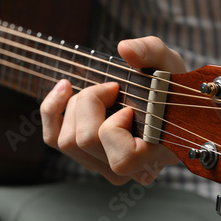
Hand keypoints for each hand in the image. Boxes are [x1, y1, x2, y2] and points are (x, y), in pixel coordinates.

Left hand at [40, 36, 185, 184]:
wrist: (161, 98)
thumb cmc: (168, 86)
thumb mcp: (168, 63)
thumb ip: (152, 52)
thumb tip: (125, 49)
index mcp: (154, 156)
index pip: (122, 158)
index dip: (114, 127)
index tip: (128, 106)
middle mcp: (128, 170)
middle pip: (85, 141)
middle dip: (90, 102)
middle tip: (112, 87)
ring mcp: (103, 166)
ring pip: (66, 142)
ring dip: (75, 105)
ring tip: (98, 91)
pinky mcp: (84, 156)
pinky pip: (52, 138)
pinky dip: (52, 109)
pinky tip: (65, 88)